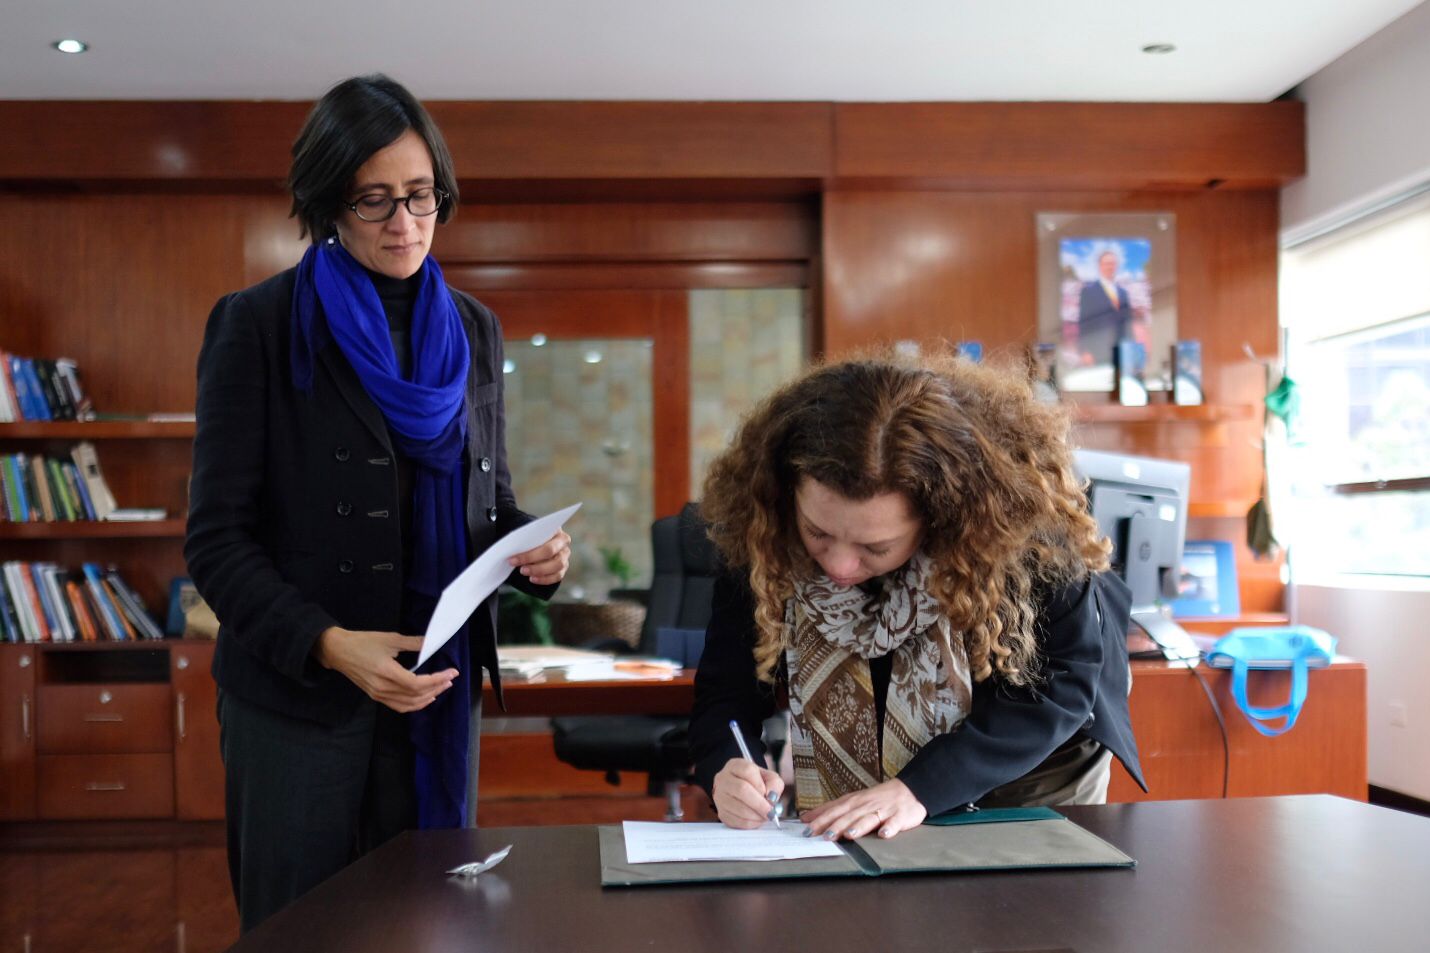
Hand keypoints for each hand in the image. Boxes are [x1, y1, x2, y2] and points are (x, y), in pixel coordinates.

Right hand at [314, 627, 457, 713]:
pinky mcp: (376, 696)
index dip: (437, 680)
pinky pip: (399, 706)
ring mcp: (378, 694)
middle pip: (416, 695)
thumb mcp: (390, 639)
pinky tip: (425, 698)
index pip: (418, 683)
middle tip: (450, 679)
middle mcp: (383, 688)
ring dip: (428, 697)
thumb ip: (413, 643)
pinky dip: (414, 704)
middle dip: (437, 688)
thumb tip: (432, 643)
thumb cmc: (363, 642)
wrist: (337, 651)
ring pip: (409, 704)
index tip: (452, 672)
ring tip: (441, 688)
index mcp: (387, 672)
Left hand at [509, 529, 570, 584]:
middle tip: (519, 568)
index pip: (545, 543)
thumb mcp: (528, 534)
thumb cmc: (531, 538)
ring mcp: (564, 557)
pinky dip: (545, 579)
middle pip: (551, 554)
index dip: (529, 554)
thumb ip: (524, 539)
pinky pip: (557, 576)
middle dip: (532, 561)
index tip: (512, 558)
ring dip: (539, 571)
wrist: (536, 543)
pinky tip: (532, 579)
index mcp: (556, 531)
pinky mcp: (562, 569)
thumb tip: (512, 550)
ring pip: (557, 566)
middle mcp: (563, 544)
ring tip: (524, 572)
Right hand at [712, 757, 784, 829]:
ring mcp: (720, 796)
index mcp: (735, 766)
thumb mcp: (768, 777)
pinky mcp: (721, 812)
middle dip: (759, 804)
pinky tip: (757, 820)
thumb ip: (774, 784)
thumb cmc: (756, 783)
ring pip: (738, 807)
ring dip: (756, 815)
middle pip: (741, 790)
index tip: (769, 796)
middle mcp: (723, 779)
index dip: (761, 785)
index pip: (748, 771)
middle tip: (771, 812)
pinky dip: (750, 823)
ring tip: (765, 816)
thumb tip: (771, 798)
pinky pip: (735, 820)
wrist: (741, 791)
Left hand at [799, 779, 926, 840]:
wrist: (908, 790)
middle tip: (824, 835)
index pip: (833, 810)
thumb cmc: (876, 799)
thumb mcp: (852, 801)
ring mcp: (883, 811)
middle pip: (848, 816)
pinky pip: (894, 823)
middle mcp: (865, 805)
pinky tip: (884, 834)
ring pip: (869, 819)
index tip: (806, 829)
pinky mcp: (899, 816)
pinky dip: (890, 828)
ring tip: (849, 835)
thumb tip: (806, 818)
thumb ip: (831, 810)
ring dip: (858, 827)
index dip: (820, 819)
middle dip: (836, 825)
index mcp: (853, 802)